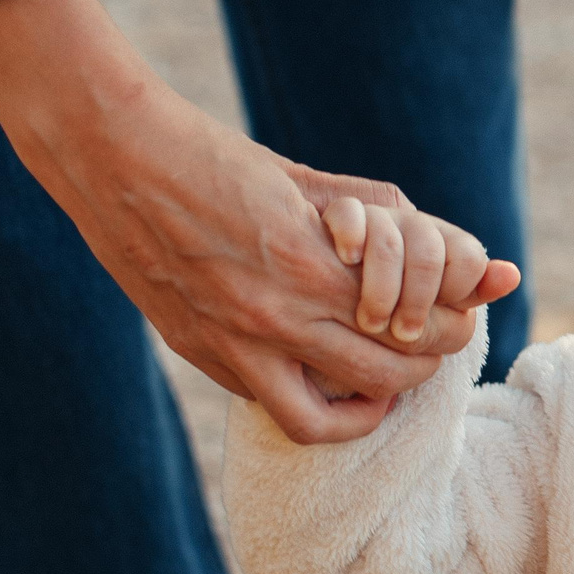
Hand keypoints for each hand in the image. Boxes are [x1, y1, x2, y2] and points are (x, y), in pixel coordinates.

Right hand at [0, 0, 475, 443]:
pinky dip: (311, 404)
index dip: (449, 323)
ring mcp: (233, 342)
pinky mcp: (200, 353)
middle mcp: (276, 314)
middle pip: (387, 374)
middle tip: (434, 348)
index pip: (412, 322)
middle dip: (426, 363)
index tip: (459, 315)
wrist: (114, 158)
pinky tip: (325, 383)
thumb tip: (426, 238)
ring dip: (372, 402)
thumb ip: (364, 217)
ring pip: (330, 415)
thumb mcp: (301, 182)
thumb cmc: (214, 158)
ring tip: (386, 383)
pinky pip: (272, 404)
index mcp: (310, 263)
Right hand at [321, 195, 520, 345]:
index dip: (459, 291)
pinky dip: (352, 237)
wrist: (331, 260)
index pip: (469, 259)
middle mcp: (413, 225)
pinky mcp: (336, 212)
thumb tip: (512, 275)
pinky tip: (348, 260)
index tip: (437, 324)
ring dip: (383, 290)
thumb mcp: (433, 296)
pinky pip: (351, 214)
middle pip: (430, 257)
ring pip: (392, 244)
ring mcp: (376, 217)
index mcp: (442, 243)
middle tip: (404, 335)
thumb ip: (471, 288)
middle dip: (419, 304)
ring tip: (370, 322)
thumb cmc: (388, 292)